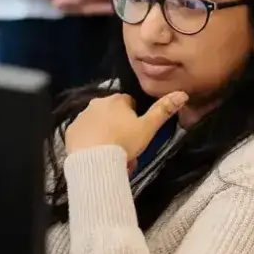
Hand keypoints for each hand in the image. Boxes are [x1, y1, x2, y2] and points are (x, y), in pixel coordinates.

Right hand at [9, 0, 108, 14]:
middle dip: (107, 0)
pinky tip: (112, 8)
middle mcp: (62, 2)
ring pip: (89, 9)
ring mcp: (64, 6)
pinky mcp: (67, 6)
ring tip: (124, 5)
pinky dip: (99, 9)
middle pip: (89, 2)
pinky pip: (85, 10)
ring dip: (106, 7)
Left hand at [64, 92, 188, 166]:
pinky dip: (89, 141)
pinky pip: (83, 133)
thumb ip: (163, 110)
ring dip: (104, 133)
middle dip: (118, 126)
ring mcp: (82, 116)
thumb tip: (182, 93)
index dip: (135, 117)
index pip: (129, 103)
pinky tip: (95, 154)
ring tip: (111, 154)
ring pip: (97, 123)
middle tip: (126, 148)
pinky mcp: (71, 130)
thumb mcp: (148, 128)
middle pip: (112, 113)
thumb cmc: (124, 142)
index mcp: (117, 100)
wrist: (94, 160)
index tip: (137, 133)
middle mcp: (97, 103)